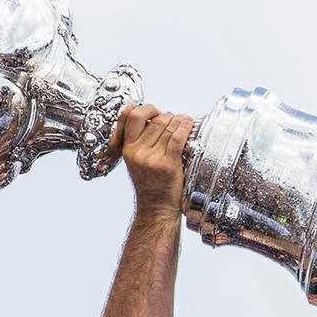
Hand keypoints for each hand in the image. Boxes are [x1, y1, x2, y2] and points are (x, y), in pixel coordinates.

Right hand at [116, 103, 193, 221]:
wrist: (157, 208)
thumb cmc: (150, 184)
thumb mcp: (136, 162)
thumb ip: (140, 141)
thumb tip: (155, 118)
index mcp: (127, 149)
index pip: (130, 116)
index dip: (144, 108)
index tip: (154, 111)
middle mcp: (137, 152)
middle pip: (155, 120)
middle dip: (168, 116)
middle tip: (174, 120)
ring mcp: (152, 158)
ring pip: (167, 126)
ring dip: (179, 120)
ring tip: (184, 121)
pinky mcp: (168, 164)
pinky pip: (177, 138)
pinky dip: (185, 127)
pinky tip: (189, 124)